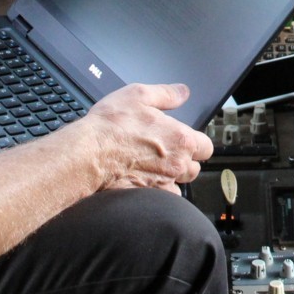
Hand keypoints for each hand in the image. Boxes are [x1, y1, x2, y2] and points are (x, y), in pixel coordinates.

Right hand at [82, 82, 213, 194]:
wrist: (87, 155)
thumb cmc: (111, 126)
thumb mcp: (139, 96)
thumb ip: (167, 94)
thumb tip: (183, 92)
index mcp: (181, 139)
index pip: (206, 147)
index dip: (198, 143)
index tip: (187, 141)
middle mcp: (176, 164)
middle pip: (195, 168)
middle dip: (185, 162)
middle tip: (167, 154)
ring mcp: (162, 184)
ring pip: (179, 186)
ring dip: (171, 179)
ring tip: (154, 169)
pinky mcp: (146, 198)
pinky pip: (161, 200)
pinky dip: (156, 194)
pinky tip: (143, 183)